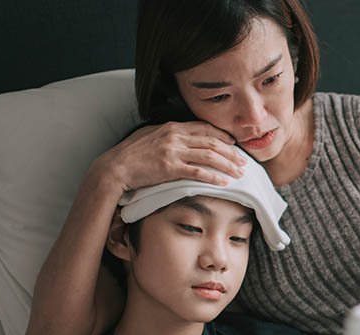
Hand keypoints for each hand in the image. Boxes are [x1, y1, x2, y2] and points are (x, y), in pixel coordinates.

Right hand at [95, 121, 247, 190]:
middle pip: (212, 142)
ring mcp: (173, 151)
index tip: (234, 143)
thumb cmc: (131, 154)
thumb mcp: (151, 135)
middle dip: (231, 152)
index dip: (222, 135)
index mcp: (172, 127)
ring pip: (209, 156)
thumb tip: (182, 137)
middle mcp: (175, 136)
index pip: (204, 128)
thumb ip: (168, 135)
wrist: (115, 167)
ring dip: (227, 165)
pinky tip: (224, 183)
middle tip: (243, 161)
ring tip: (239, 173)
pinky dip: (213, 177)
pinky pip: (198, 172)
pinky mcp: (170, 168)